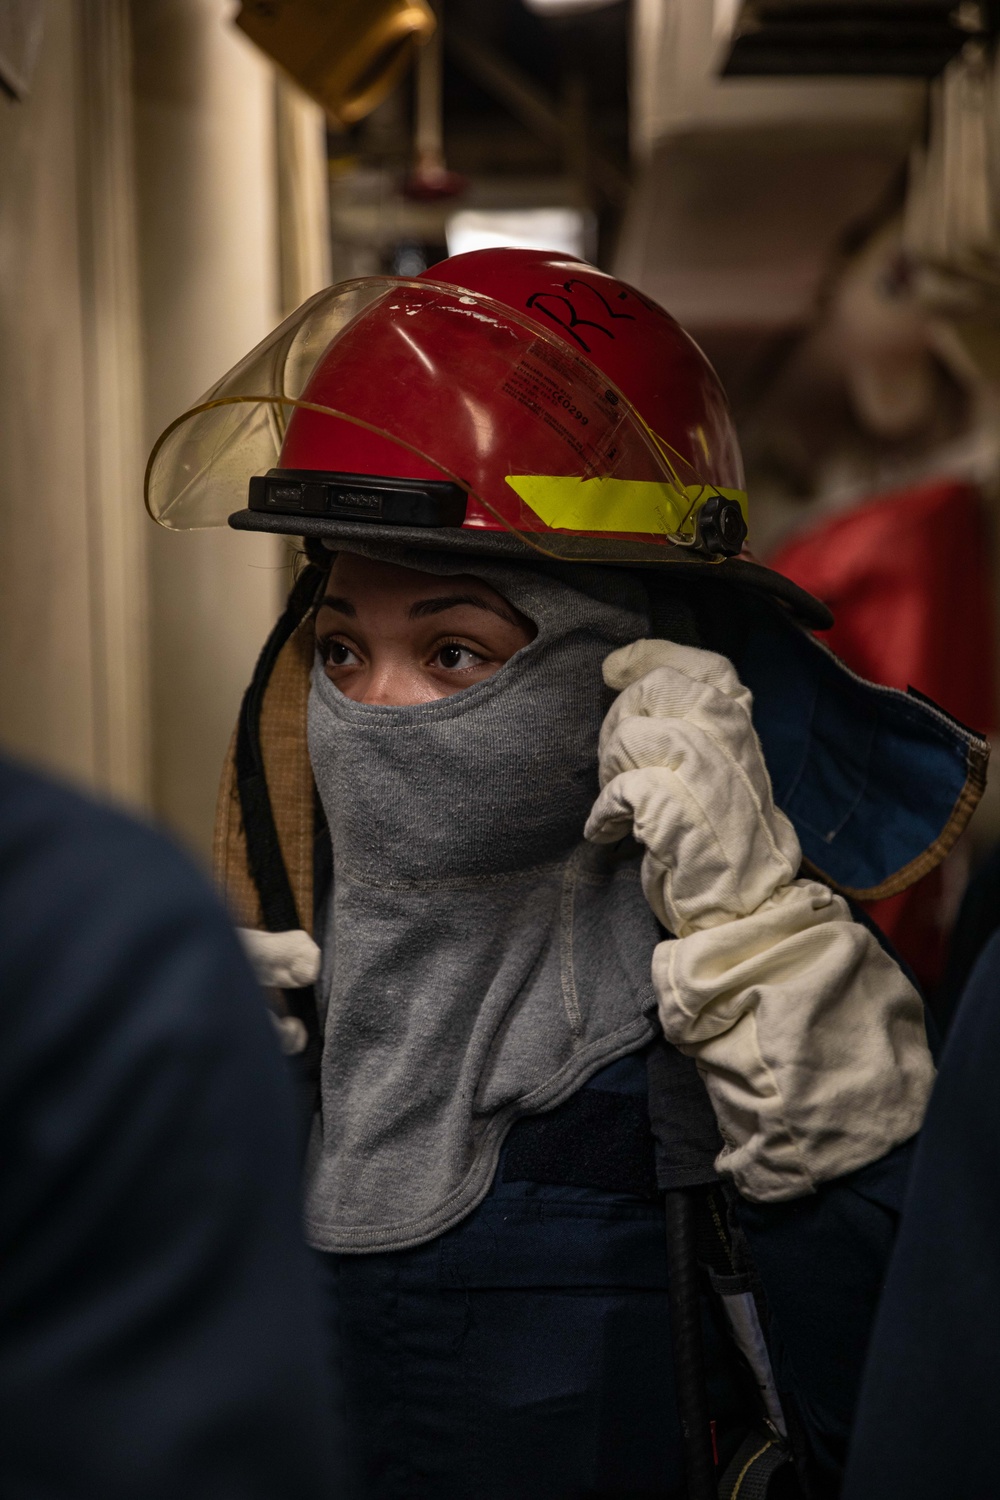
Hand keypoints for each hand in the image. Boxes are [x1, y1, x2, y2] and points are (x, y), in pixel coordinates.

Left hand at [585, 639, 800, 935]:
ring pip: (631, 736)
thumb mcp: (719, 771)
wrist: (746, 906)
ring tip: (619, 804)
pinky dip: (605, 812)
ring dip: (610, 771)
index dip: (655, 655)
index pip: (707, 665)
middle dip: (620, 723)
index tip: (615, 668)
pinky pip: (622, 789)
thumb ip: (693, 727)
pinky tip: (607, 830)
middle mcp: (731, 739)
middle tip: (617, 767)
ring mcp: (709, 771)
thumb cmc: (721, 839)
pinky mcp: (679, 808)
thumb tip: (627, 678)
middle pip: (655, 690)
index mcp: (742, 726)